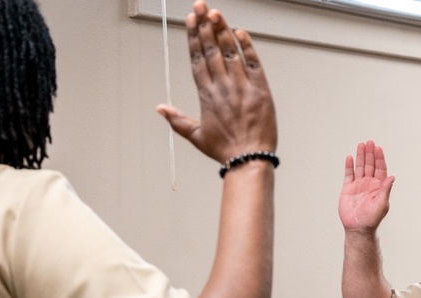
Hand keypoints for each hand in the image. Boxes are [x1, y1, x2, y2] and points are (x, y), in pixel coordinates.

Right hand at [157, 1, 276, 163]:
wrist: (250, 159)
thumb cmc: (225, 150)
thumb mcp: (196, 136)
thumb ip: (177, 120)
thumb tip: (160, 108)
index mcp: (207, 95)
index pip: (197, 59)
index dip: (193, 38)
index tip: (190, 21)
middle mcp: (223, 87)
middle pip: (211, 50)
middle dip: (204, 26)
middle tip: (199, 6)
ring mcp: (242, 87)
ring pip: (231, 52)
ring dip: (223, 31)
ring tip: (215, 13)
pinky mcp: (261, 90)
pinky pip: (253, 64)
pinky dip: (247, 47)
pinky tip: (241, 32)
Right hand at [339, 140, 394, 232]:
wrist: (358, 228)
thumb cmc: (372, 218)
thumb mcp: (381, 204)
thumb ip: (386, 189)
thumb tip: (392, 177)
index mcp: (379, 186)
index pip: (380, 168)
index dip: (379, 158)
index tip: (378, 148)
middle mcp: (369, 183)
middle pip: (370, 164)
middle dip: (370, 153)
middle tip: (369, 142)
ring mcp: (358, 185)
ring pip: (360, 167)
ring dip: (360, 156)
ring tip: (361, 144)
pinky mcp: (348, 189)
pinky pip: (349, 175)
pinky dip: (349, 166)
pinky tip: (350, 157)